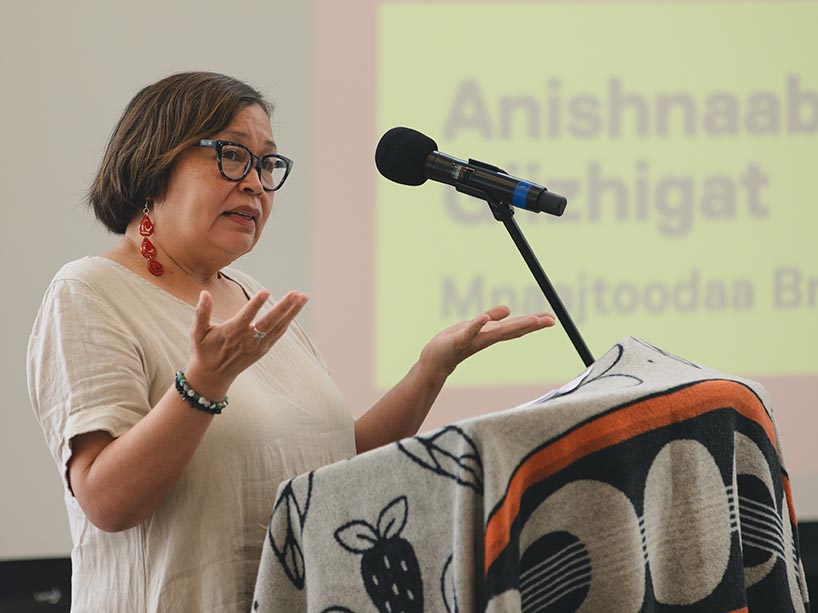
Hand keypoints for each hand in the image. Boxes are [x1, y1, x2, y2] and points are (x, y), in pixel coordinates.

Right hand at [184, 289, 307, 397]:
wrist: (212, 376)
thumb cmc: (203, 351)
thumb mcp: (196, 333)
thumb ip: (201, 313)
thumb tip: (204, 293)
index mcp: (231, 333)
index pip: (246, 316)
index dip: (256, 304)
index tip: (266, 291)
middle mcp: (248, 340)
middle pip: (269, 322)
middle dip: (284, 308)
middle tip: (296, 294)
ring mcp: (258, 346)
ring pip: (278, 327)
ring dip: (292, 312)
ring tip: (303, 297)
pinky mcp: (263, 349)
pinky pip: (278, 334)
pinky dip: (288, 322)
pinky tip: (295, 309)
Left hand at [418, 305, 554, 380]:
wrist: (434, 362)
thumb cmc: (452, 345)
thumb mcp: (473, 326)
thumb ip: (490, 319)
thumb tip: (508, 309)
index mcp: (490, 334)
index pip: (515, 327)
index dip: (533, 322)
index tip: (551, 319)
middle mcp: (485, 338)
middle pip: (512, 330)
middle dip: (531, 324)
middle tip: (550, 321)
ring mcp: (473, 340)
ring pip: (497, 332)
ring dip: (514, 326)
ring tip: (532, 320)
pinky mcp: (458, 341)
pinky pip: (469, 332)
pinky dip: (477, 326)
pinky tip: (484, 319)